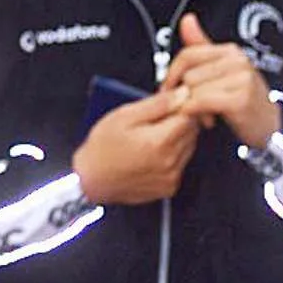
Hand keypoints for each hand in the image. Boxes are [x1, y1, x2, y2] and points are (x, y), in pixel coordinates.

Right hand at [72, 89, 201, 203]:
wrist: (90, 179)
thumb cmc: (102, 148)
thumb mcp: (124, 115)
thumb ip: (157, 104)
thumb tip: (181, 94)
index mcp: (160, 142)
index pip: (189, 116)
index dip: (180, 105)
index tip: (168, 104)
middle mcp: (169, 162)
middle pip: (192, 131)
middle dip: (179, 120)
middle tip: (155, 119)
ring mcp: (171, 177)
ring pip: (189, 147)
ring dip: (178, 137)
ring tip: (151, 135)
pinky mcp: (169, 187)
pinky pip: (182, 164)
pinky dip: (173, 154)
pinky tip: (153, 151)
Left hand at [162, 15, 280, 149]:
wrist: (269, 128)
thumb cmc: (243, 101)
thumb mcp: (220, 71)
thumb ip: (201, 47)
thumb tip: (187, 19)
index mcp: (230, 52)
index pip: (188, 54)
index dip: (173, 73)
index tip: (169, 87)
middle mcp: (237, 61)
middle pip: (189, 74)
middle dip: (186, 94)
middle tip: (195, 106)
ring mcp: (241, 79)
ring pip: (194, 88)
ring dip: (193, 106)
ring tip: (206, 114)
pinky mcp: (240, 99)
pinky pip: (201, 101)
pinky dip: (197, 112)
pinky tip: (208, 119)